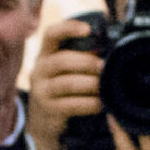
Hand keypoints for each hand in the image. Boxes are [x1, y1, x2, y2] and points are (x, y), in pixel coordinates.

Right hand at [26, 18, 101, 149]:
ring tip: (103, 86)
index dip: (68, 28)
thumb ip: (82, 56)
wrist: (43, 120)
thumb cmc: (63, 87)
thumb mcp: (66, 69)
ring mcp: (41, 90)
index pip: (51, 34)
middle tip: (104, 67)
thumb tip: (110, 44)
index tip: (88, 30)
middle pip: (62, 60)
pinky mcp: (49, 109)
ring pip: (67, 83)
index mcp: (46, 54)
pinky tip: (99, 104)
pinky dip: (89, 104)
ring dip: (89, 84)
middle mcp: (39, 70)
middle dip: (87, 62)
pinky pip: (71, 105)